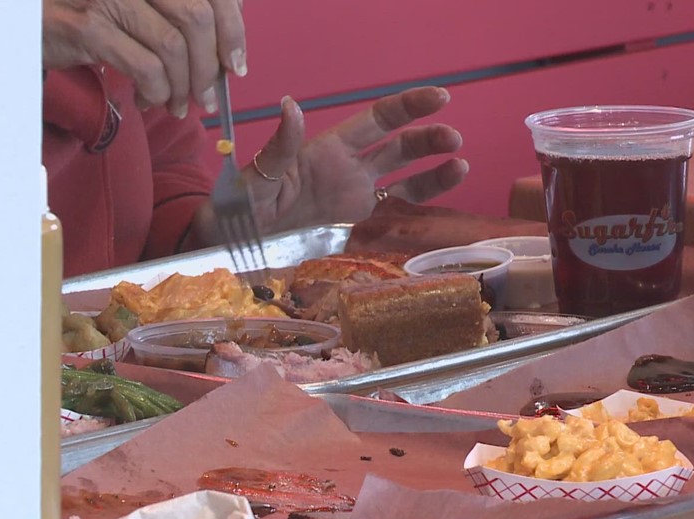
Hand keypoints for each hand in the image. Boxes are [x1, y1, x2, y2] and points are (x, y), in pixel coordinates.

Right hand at [43, 0, 245, 116]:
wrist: (33, 19)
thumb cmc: (95, 14)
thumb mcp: (143, 5)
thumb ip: (182, 12)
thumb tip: (232, 41)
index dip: (233, 31)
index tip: (235, 65)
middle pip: (198, 19)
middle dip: (209, 67)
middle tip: (206, 97)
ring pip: (172, 47)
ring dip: (182, 87)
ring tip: (176, 105)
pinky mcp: (88, 25)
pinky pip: (144, 67)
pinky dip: (156, 91)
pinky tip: (149, 99)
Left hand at [242, 87, 468, 232]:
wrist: (233, 245)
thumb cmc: (239, 205)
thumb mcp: (256, 175)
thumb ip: (280, 146)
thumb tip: (291, 106)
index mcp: (329, 151)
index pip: (377, 121)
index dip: (408, 108)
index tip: (439, 98)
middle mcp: (349, 171)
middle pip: (399, 148)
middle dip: (428, 140)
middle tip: (453, 139)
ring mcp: (354, 201)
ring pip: (404, 183)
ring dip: (433, 175)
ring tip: (461, 167)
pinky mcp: (353, 230)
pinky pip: (391, 222)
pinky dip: (416, 218)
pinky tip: (441, 215)